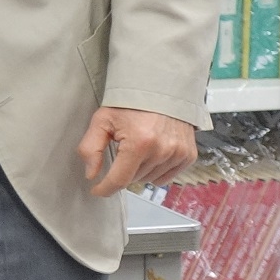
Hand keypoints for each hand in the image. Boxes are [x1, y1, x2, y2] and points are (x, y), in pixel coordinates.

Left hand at [75, 106, 196, 196]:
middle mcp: (162, 150)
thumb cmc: (131, 103)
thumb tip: (91, 174)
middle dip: (123, 170)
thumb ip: (91, 148)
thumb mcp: (102, 120)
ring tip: (139, 148)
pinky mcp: (188, 155)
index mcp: (139, 143)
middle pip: (133, 179)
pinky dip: (156, 171)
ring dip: (140, 170)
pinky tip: (152, 154)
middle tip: (123, 149)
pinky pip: (167, 177)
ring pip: (149, 179)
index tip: (97, 190)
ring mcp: (178, 153)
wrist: (163, 89)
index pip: (119, 180)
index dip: (105, 189)